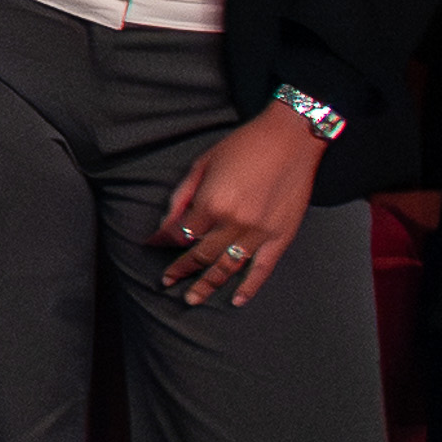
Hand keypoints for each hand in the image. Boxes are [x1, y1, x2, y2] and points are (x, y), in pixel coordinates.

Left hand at [156, 107, 321, 306]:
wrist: (290, 140)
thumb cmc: (242, 147)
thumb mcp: (202, 165)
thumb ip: (182, 197)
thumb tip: (168, 223)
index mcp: (211, 203)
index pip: (179, 233)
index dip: (162, 241)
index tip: (150, 245)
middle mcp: (234, 223)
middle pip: (200, 255)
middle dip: (180, 270)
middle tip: (166, 282)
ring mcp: (259, 233)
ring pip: (227, 268)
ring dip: (208, 285)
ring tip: (192, 299)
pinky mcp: (281, 237)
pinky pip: (263, 269)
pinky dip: (249, 287)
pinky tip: (237, 300)